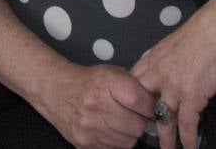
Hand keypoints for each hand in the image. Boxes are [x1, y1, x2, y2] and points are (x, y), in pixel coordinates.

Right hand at [34, 64, 155, 148]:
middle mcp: (96, 105)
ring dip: (129, 133)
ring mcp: (89, 127)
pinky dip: (116, 141)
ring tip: (119, 120)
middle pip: (137, 126)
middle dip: (140, 121)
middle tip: (133, 114)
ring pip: (128, 141)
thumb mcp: (113, 73)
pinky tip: (109, 128)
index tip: (148, 107)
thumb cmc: (89, 82)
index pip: (141, 102)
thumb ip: (135, 86)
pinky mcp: (85, 143)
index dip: (150, 107)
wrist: (56, 90)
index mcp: (106, 83)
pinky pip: (115, 148)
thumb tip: (159, 104)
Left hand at [130, 3, 215, 148]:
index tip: (133, 111)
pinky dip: (188, 138)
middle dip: (142, 123)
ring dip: (166, 138)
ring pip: (163, 120)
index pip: (133, 84)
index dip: (132, 100)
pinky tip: (189, 145)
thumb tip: (169, 68)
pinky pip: (186, 124)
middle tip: (143, 134)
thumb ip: (167, 59)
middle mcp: (157, 75)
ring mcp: (173, 88)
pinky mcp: (192, 97)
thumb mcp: (174, 44)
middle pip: (142, 106)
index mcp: (152, 60)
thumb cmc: (203, 32)